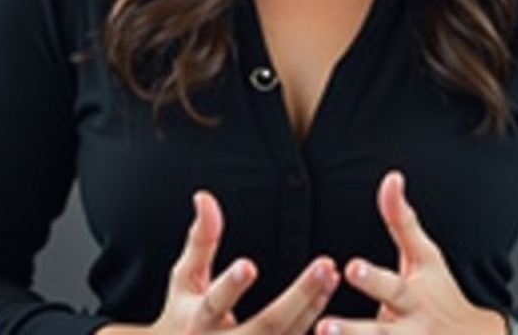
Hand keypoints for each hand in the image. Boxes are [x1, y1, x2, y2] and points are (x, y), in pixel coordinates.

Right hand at [98, 189, 338, 334]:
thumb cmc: (185, 316)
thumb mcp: (185, 279)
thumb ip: (200, 240)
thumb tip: (204, 196)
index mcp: (197, 322)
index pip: (214, 302)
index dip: (231, 286)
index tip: (249, 264)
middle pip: (267, 324)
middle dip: (299, 296)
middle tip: (325, 265)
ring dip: (313, 305)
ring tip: (332, 274)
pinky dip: (315, 322)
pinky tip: (328, 295)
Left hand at [316, 171, 504, 334]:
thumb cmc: (443, 296)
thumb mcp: (426, 258)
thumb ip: (401, 221)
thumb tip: (390, 177)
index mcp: (413, 300)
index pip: (391, 287)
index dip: (371, 278)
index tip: (350, 266)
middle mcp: (409, 331)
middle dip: (352, 333)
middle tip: (324, 327)